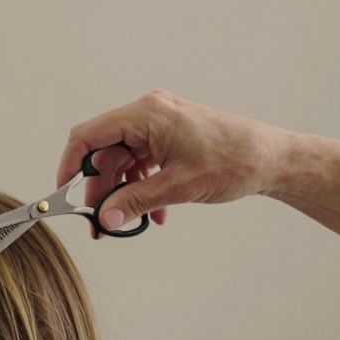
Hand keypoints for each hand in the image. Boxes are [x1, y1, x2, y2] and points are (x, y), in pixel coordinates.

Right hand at [59, 90, 295, 232]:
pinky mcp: (170, 138)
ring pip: (122, 161)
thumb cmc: (234, 160)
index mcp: (147, 114)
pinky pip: (142, 163)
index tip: (64, 194)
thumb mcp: (179, 186)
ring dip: (123, 193)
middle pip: (104, 153)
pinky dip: (142, 188)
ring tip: (127, 223)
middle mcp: (149, 114)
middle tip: (100, 224)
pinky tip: (154, 213)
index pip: (88, 136)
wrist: (274, 159)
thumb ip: (135, 201)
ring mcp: (160, 125)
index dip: (70, 166)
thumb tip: (104, 220)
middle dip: (101, 190)